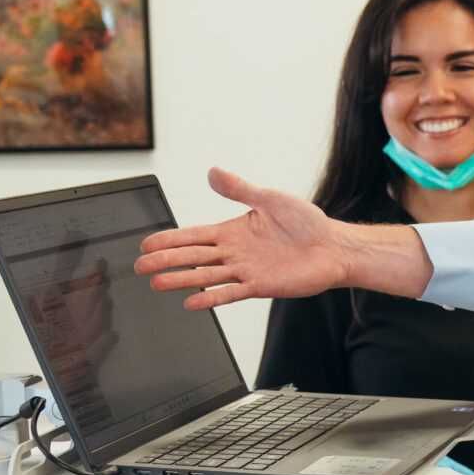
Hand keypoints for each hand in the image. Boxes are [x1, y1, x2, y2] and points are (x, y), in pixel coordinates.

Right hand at [134, 168, 428, 308]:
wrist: (333, 247)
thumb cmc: (307, 222)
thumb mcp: (270, 198)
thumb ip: (240, 189)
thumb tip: (213, 171)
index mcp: (234, 230)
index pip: (194, 235)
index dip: (170, 239)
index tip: (147, 243)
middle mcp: (235, 252)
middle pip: (193, 257)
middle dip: (166, 260)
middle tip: (140, 266)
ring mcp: (245, 270)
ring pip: (206, 276)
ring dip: (181, 279)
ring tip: (156, 283)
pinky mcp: (260, 286)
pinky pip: (230, 293)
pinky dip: (211, 298)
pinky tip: (191, 303)